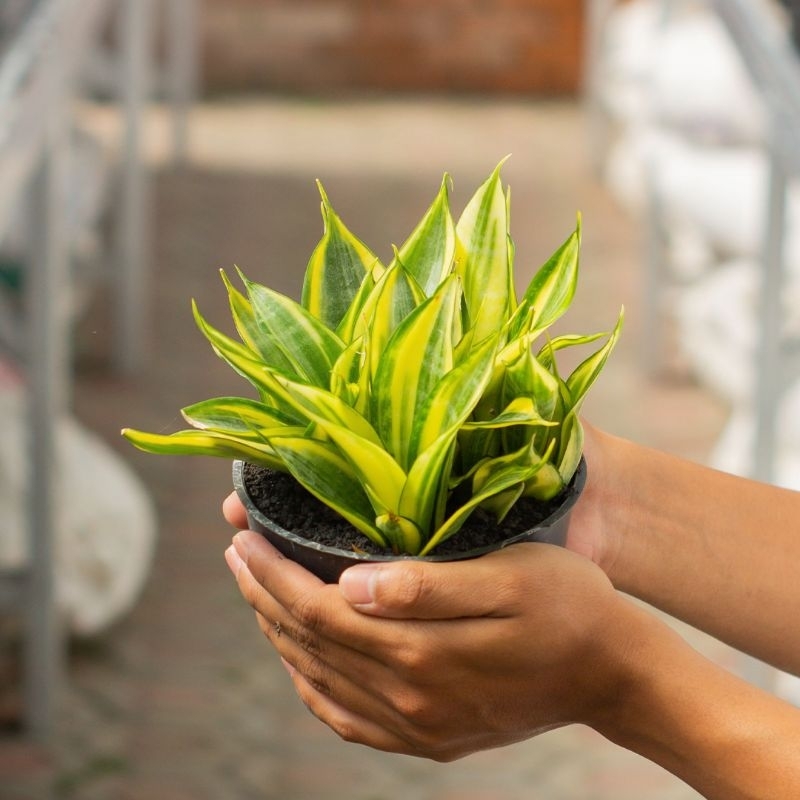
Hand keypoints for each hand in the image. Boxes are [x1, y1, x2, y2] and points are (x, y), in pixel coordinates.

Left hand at [224, 530, 649, 760]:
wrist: (610, 671)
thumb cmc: (566, 604)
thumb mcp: (508, 577)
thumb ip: (427, 586)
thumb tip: (352, 585)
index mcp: (420, 651)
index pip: (317, 609)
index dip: (273, 572)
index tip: (243, 535)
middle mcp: (409, 698)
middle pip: (309, 643)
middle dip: (263, 594)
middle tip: (238, 550)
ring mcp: (416, 726)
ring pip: (320, 678)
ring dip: (279, 632)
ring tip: (257, 591)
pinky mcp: (428, 738)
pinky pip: (347, 718)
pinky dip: (311, 684)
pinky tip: (300, 660)